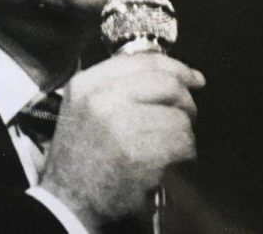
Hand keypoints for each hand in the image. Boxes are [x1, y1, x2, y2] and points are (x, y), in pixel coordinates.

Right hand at [37, 52, 205, 230]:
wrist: (68, 201)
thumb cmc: (81, 155)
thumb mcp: (85, 106)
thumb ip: (118, 85)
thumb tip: (174, 75)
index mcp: (88, 84)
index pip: (144, 61)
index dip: (177, 68)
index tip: (193, 79)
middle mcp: (102, 99)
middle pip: (167, 85)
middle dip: (186, 101)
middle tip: (187, 116)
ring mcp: (121, 126)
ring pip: (178, 117)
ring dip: (182, 134)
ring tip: (167, 148)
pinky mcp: (139, 154)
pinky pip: (182, 144)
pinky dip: (183, 156)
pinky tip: (167, 164)